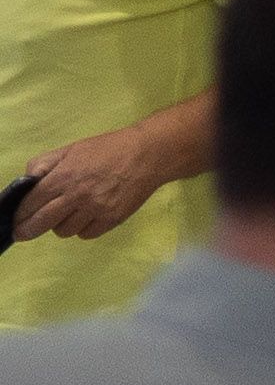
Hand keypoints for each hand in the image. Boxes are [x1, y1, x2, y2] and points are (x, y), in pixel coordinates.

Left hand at [17, 126, 170, 242]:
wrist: (149, 154)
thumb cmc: (108, 149)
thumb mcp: (72, 149)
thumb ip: (45, 163)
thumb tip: (27, 181)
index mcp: (64, 176)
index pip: (31, 203)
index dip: (20, 214)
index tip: (16, 221)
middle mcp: (77, 196)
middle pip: (42, 222)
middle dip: (28, 230)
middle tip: (23, 233)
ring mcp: (96, 210)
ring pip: (64, 231)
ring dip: (61, 225)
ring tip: (68, 214)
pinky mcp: (112, 219)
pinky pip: (86, 235)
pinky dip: (83, 229)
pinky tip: (87, 217)